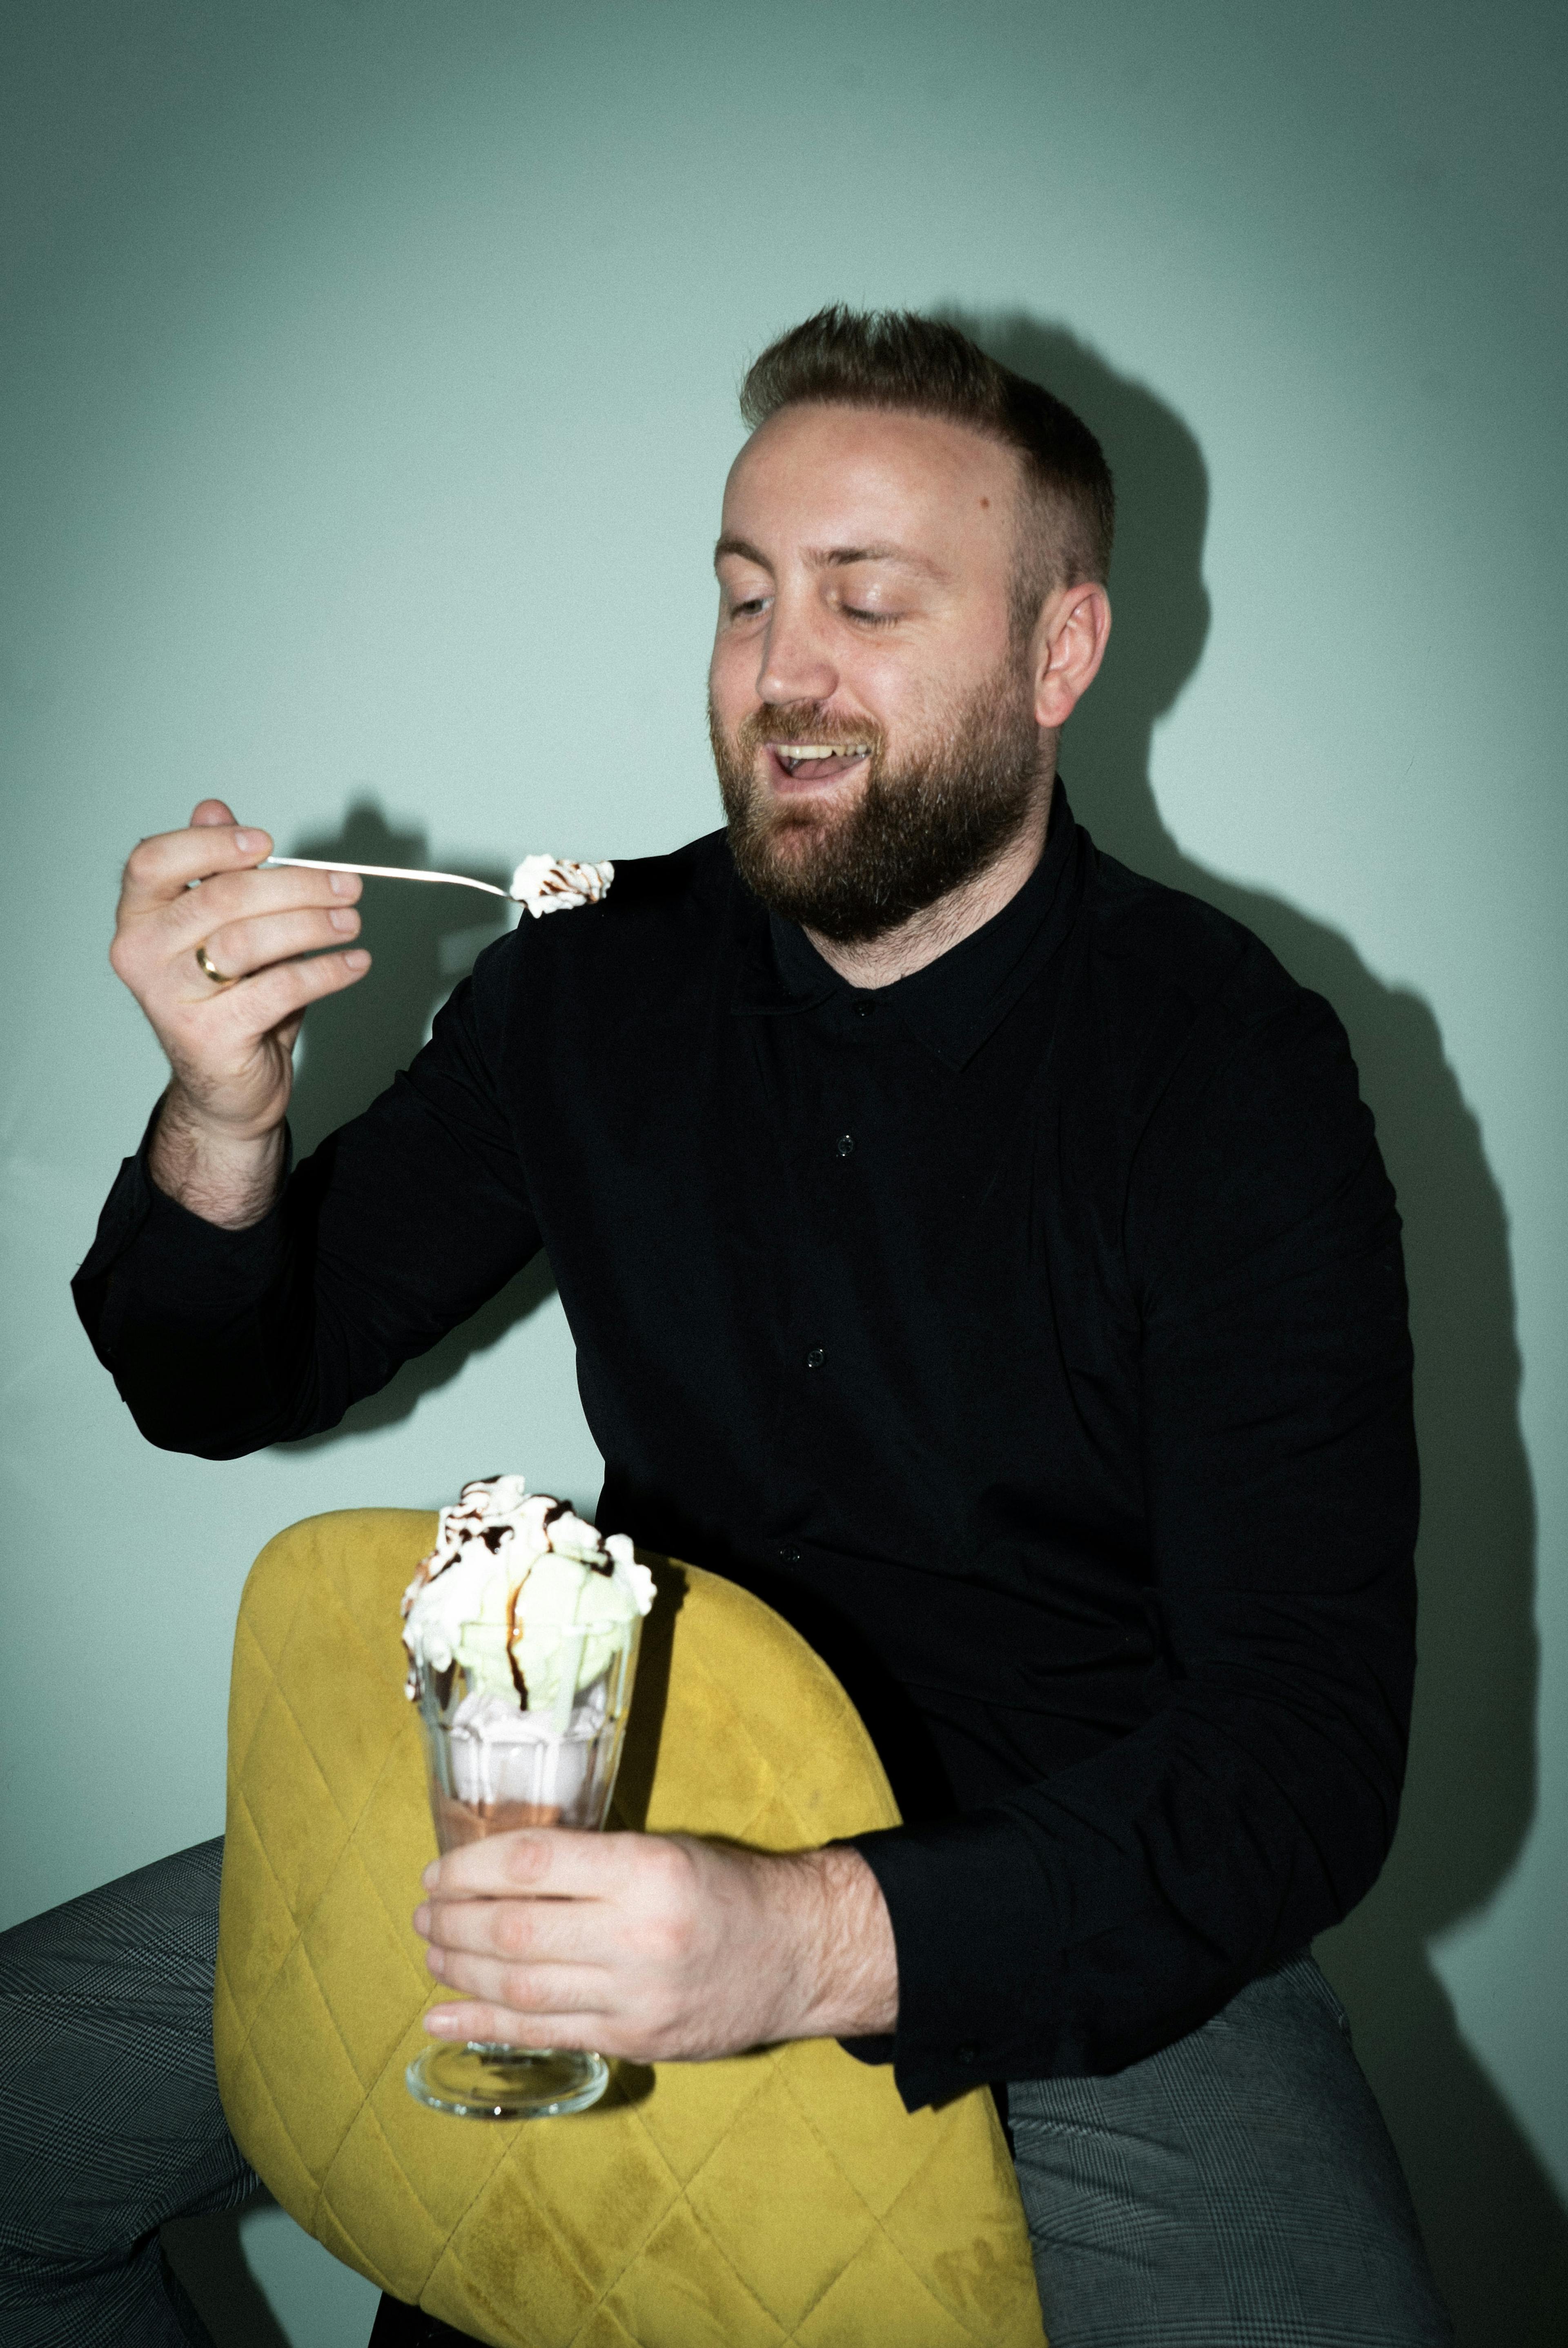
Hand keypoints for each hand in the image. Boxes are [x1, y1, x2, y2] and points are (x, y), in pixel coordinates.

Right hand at [109, 800, 370, 1223]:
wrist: (226, 1088)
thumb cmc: (226, 999)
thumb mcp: (219, 929)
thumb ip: (215, 871)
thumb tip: (215, 808)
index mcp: (138, 919)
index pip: (153, 860)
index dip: (210, 844)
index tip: (267, 842)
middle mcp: (142, 956)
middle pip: (220, 898)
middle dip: (295, 886)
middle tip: (347, 886)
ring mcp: (170, 999)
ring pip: (248, 941)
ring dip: (313, 924)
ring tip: (352, 921)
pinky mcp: (209, 1037)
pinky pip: (278, 989)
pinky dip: (325, 972)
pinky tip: (354, 963)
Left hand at [413, 1830, 898, 2060]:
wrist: (797, 1954)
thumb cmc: (725, 1889)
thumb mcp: (664, 1850)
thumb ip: (591, 1862)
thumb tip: (499, 1873)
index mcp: (647, 1870)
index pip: (535, 1862)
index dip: (472, 1867)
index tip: (438, 1870)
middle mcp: (638, 1934)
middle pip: (517, 1930)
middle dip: (454, 1921)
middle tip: (423, 1912)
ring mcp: (634, 1996)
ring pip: (521, 1986)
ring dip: (460, 1970)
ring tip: (431, 1951)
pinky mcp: (633, 2042)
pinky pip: (544, 2035)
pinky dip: (483, 2025)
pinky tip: (441, 2016)